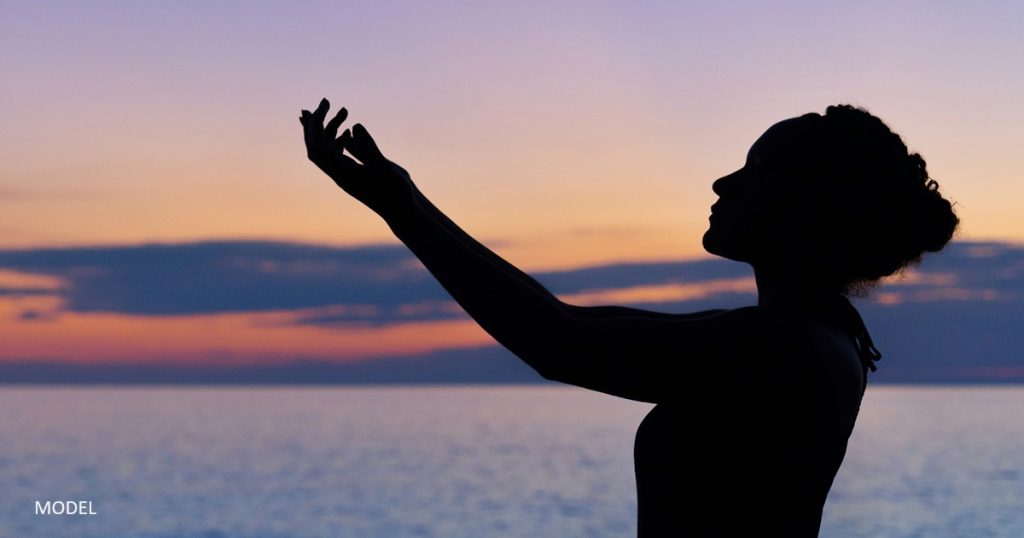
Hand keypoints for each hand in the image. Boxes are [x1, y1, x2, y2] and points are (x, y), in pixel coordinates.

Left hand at [300, 98, 414, 220]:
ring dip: (331, 128)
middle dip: (316, 124)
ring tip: (345, 111)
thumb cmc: (395, 191)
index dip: (317, 123)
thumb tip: (354, 126)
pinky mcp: (353, 176)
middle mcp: (339, 174)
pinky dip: (338, 140)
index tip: (324, 104)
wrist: (402, 212)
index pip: (318, 146)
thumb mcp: (384, 166)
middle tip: (324, 102)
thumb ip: (368, 146)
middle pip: (315, 148)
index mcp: (343, 173)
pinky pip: (337, 156)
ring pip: (327, 150)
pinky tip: (347, 132)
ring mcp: (345, 176)